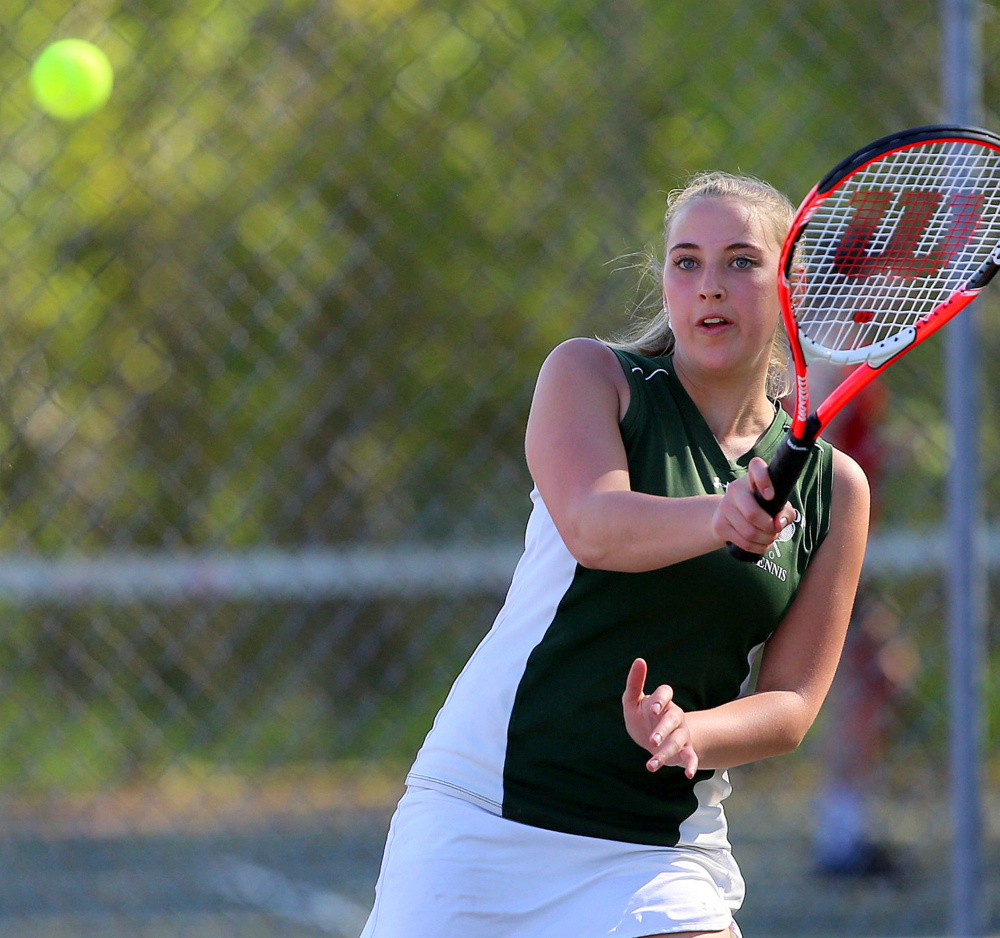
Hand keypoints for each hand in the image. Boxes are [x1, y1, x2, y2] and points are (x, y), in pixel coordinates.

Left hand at [622, 657, 698, 777]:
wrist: (654, 739)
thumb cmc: (642, 716)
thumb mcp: (633, 700)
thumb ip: (635, 682)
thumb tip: (639, 660)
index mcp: (662, 701)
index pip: (665, 693)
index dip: (660, 700)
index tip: (651, 709)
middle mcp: (674, 715)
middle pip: (673, 719)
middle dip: (663, 730)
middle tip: (651, 741)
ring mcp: (681, 733)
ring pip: (678, 741)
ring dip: (666, 752)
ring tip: (651, 765)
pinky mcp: (684, 750)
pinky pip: (691, 756)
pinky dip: (691, 765)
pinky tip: (688, 774)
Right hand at [711, 457, 797, 554]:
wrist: (728, 516)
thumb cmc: (759, 507)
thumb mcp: (775, 504)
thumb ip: (785, 512)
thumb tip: (778, 523)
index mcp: (751, 478)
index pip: (756, 467)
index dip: (764, 480)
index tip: (771, 496)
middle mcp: (735, 488)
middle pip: (753, 513)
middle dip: (770, 528)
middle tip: (776, 530)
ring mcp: (725, 507)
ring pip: (749, 532)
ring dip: (766, 540)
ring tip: (770, 538)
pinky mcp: (720, 524)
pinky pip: (743, 542)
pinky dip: (758, 547)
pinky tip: (761, 544)